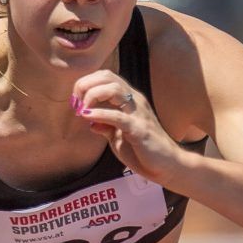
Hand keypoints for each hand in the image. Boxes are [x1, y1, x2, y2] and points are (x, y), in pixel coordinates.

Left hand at [71, 70, 185, 185]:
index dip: (87, 83)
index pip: (106, 77)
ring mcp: (138, 113)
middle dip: (86, 85)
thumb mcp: (119, 137)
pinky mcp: (139, 129)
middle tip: (76, 102)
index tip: (76, 101)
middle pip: (108, 77)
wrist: (167, 166)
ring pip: (114, 89)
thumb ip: (106, 126)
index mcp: (130, 100)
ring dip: (92, 95)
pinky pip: (118, 116)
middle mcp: (134, 101)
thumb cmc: (144, 151)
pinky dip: (100, 114)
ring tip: (82, 110)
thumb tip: (90, 122)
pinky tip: (87, 117)